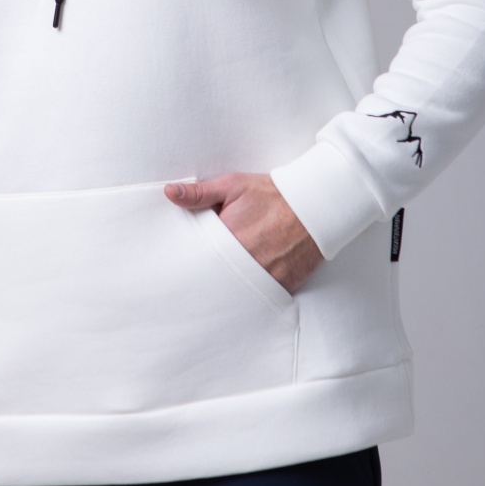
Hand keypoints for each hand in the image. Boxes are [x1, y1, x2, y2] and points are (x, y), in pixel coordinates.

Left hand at [165, 172, 323, 292]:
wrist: (314, 206)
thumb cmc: (271, 194)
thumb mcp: (232, 186)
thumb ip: (199, 193)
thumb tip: (169, 194)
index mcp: (227, 238)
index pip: (196, 257)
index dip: (189, 260)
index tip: (181, 263)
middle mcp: (244, 262)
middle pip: (213, 279)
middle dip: (204, 278)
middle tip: (194, 279)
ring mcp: (264, 277)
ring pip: (234, 293)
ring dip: (225, 289)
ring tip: (214, 289)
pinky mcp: (281, 287)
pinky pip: (258, 299)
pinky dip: (249, 297)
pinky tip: (240, 292)